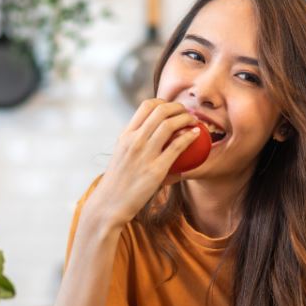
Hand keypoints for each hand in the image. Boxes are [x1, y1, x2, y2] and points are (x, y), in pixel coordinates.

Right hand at [87, 99, 200, 228]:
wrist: (110, 203)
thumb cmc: (119, 181)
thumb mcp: (122, 154)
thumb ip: (136, 142)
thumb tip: (155, 135)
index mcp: (126, 135)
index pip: (146, 106)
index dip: (164, 102)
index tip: (172, 108)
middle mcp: (134, 140)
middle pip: (161, 111)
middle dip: (179, 107)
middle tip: (187, 113)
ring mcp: (145, 154)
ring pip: (170, 124)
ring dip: (186, 118)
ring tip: (194, 121)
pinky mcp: (156, 169)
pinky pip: (177, 146)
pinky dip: (189, 136)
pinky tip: (195, 134)